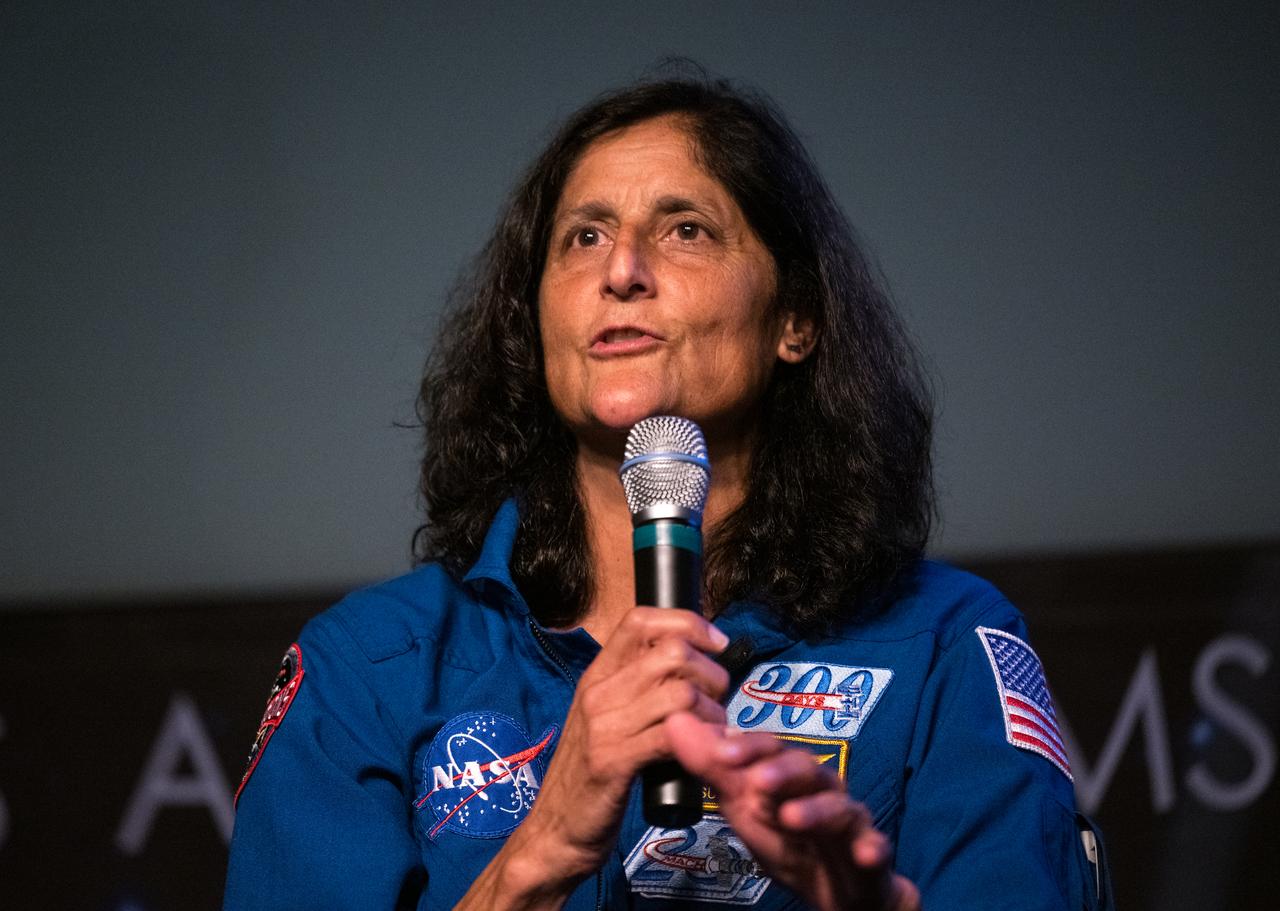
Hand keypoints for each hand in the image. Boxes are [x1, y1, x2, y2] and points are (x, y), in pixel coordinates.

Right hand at [471, 608, 729, 906]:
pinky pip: (673, 733)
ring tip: (713, 731)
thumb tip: (690, 667)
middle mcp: (598, 692)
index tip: (716, 644)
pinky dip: (700, 739)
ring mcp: (604, 725)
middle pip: (672, 651)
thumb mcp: (607, 722)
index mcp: (597, 676)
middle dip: (712, 673)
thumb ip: (637, 692)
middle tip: (717, 702)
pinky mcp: (613, 761)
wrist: (554, 832)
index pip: (640, 619)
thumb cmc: (591, 779)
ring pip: (680, 691)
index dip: (687, 622)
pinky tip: (704, 752)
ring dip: (712, 711)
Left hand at [666, 713, 919, 910]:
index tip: (721, 752)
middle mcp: (822, 790)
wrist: (837, 886)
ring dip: (817, 810)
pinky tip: (866, 851)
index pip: (771, 750)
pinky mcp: (871, 854)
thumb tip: (675, 719)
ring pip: (839, 807)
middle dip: (783, 771)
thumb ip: (712, 766)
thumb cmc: (789, 837)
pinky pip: (876, 848)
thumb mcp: (743, 804)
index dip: (749, 747)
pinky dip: (872, 847)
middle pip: (807, 770)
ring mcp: (849, 822)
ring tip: (791, 817)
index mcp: (790, 775)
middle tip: (757, 780)